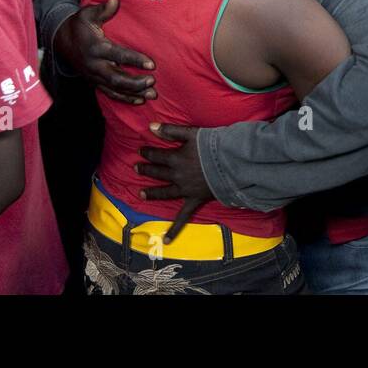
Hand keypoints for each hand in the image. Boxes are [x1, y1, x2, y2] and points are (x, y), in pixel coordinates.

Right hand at [52, 0, 155, 102]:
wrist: (62, 41)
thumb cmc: (79, 25)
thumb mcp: (87, 14)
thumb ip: (102, 9)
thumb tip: (115, 0)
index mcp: (95, 47)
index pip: (118, 55)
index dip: (135, 60)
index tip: (152, 64)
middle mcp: (94, 64)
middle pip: (116, 78)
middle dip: (135, 82)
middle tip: (152, 81)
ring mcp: (94, 75)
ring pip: (114, 89)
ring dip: (133, 93)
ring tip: (151, 94)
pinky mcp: (94, 82)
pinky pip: (109, 93)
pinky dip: (124, 98)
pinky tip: (139, 100)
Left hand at [136, 123, 213, 241]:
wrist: (231, 163)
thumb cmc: (213, 145)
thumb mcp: (192, 133)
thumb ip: (171, 130)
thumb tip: (151, 127)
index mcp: (176, 159)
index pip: (157, 155)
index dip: (148, 152)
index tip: (141, 151)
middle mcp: (177, 175)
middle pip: (158, 172)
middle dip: (146, 169)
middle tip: (136, 168)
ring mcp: (185, 190)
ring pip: (164, 192)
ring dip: (152, 193)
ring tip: (141, 193)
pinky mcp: (194, 200)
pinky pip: (183, 217)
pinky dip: (175, 229)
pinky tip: (167, 240)